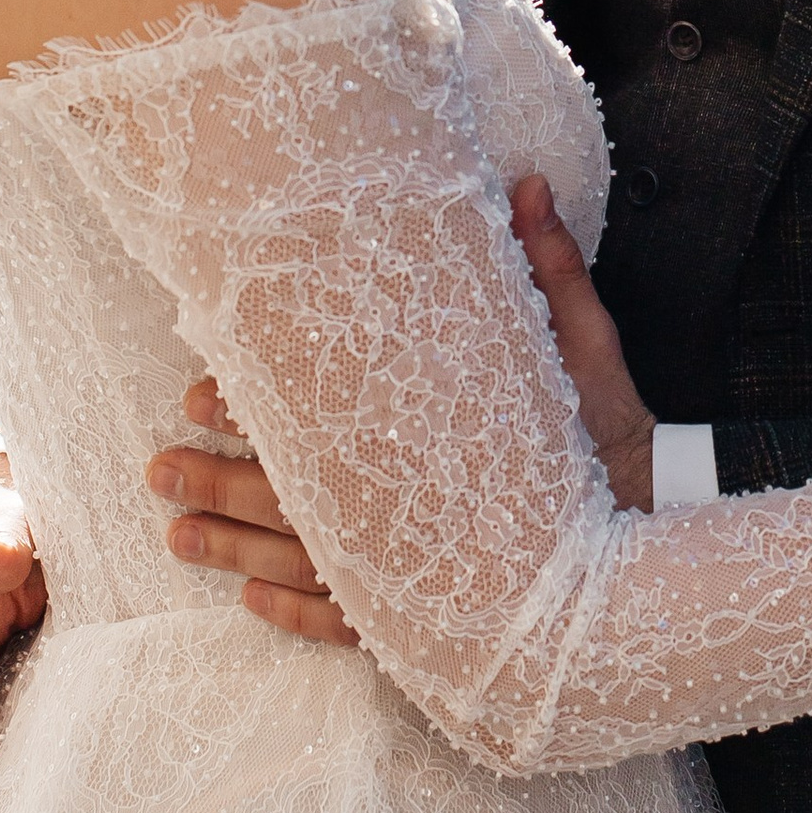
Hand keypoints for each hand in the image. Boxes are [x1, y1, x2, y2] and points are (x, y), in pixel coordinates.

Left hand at [154, 176, 658, 632]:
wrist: (656, 562)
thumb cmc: (612, 446)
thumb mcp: (588, 350)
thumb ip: (547, 268)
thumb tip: (523, 183)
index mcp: (422, 445)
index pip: (314, 421)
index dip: (249, 407)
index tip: (197, 395)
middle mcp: (400, 518)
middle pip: (286, 495)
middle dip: (215, 479)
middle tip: (155, 467)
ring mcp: (408, 582)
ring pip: (298, 565)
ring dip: (232, 547)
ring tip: (173, 535)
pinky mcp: (424, 629)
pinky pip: (342, 628)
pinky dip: (291, 614)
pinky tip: (249, 604)